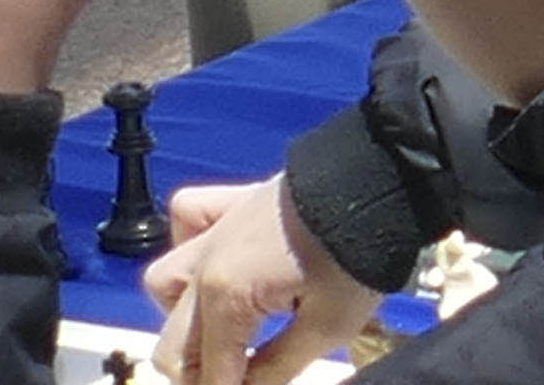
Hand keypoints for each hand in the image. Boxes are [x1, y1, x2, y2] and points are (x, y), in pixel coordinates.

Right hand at [149, 175, 380, 384]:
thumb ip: (276, 368)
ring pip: (163, 283)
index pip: (209, 372)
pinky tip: (217, 264)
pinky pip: (186, 217)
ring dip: (183, 316)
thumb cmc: (360, 256)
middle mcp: (205, 264)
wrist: (380, 179)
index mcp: (226, 297)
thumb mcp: (328, 326)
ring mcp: (215, 229)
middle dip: (199, 374)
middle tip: (238, 380)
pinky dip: (189, 244)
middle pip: (174, 344)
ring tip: (225, 332)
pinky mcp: (233, 201)